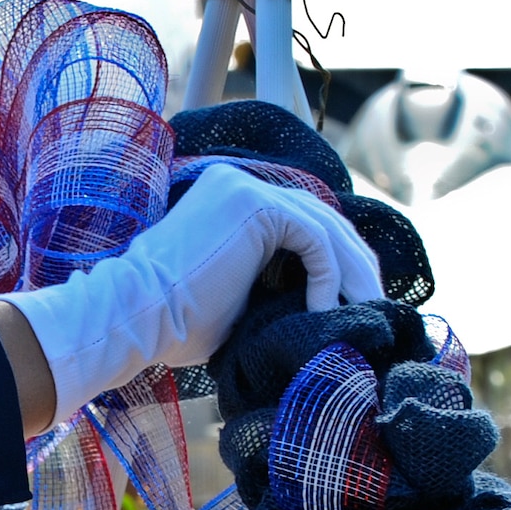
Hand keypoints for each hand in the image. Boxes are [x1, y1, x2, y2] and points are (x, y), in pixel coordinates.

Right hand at [0, 163, 382, 424]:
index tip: (355, 300)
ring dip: (353, 273)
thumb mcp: (235, 301)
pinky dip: (329, 275)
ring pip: (326, 228)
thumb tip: (317, 309)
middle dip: (357, 265)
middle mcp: (241, 184)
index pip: (302, 223)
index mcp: (231, 202)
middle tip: (377, 306)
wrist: (133, 317)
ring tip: (366, 312)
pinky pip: (314, 238)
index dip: (336, 260)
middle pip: (323, 220)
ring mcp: (247, 188)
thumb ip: (272, 287)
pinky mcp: (255, 204)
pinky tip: (326, 310)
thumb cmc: (169, 325)